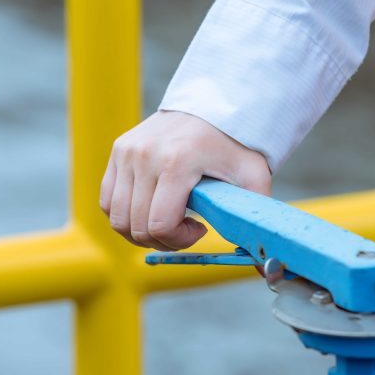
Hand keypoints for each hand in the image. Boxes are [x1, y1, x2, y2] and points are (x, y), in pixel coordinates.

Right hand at [100, 110, 270, 249]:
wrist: (214, 103)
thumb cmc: (235, 145)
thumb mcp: (253, 178)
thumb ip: (256, 220)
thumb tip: (267, 270)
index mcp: (177, 162)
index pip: (160, 224)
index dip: (178, 241)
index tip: (199, 229)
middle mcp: (145, 156)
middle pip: (136, 226)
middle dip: (161, 240)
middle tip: (185, 230)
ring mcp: (127, 152)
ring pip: (117, 217)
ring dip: (140, 231)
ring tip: (167, 220)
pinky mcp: (118, 151)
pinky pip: (107, 200)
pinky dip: (125, 214)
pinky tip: (151, 207)